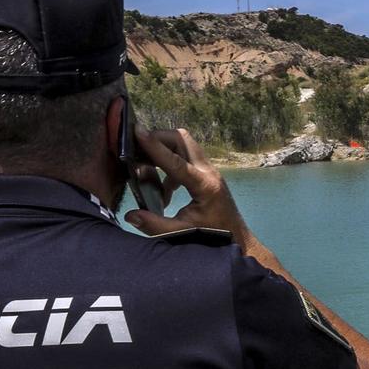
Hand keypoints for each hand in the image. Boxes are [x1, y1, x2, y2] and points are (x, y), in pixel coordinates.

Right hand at [124, 126, 250, 245]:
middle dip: (158, 139)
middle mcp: (209, 172)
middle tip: (137, 150)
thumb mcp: (183, 233)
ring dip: (163, 151)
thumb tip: (130, 216)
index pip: (175, 161)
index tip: (137, 131)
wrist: (237, 237)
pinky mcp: (206, 173)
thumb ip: (155, 225)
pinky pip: (185, 157)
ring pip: (184, 145)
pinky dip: (170, 164)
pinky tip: (164, 189)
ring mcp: (209, 170)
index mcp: (205, 186)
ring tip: (145, 170)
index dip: (154, 146)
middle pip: (181, 140)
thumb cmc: (214, 236)